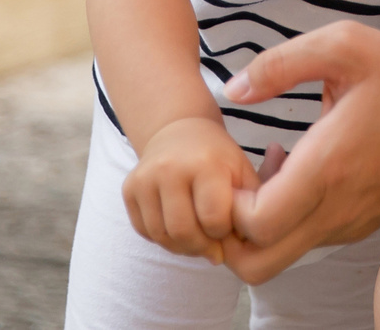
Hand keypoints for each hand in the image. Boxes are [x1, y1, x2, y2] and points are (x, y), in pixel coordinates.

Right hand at [123, 115, 260, 264]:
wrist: (180, 131)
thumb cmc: (218, 158)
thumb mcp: (242, 174)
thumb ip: (250, 208)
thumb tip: (241, 248)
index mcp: (205, 162)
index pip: (213, 220)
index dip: (224, 234)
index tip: (229, 228)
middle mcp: (170, 167)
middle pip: (183, 232)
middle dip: (202, 248)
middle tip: (213, 247)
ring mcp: (145, 178)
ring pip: (162, 236)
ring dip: (183, 248)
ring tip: (198, 240)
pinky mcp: (129, 188)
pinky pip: (145, 231)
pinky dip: (163, 239)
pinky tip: (179, 229)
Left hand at [220, 22, 379, 282]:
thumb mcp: (344, 45)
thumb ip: (281, 64)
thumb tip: (233, 89)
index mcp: (327, 168)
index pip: (254, 224)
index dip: (227, 201)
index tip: (234, 162)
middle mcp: (334, 209)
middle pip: (256, 262)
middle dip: (230, 229)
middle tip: (235, 179)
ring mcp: (348, 224)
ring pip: (279, 255)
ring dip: (258, 222)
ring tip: (268, 165)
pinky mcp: (359, 225)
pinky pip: (305, 239)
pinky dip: (286, 217)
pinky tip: (296, 167)